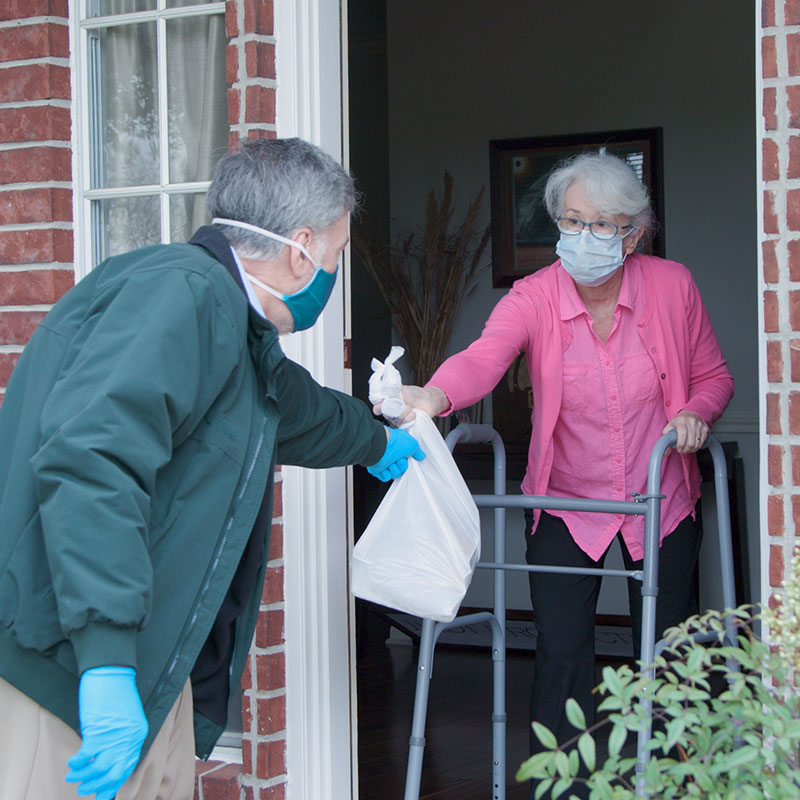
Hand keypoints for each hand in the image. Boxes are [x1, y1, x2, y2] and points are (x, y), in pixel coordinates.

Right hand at [66, 666, 147, 799]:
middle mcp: (129, 738)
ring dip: (83, 775)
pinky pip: (85, 755)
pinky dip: (77, 762)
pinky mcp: (99, 730)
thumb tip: (108, 759)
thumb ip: (121, 738)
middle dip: (97, 785)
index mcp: (138, 734)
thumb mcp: (126, 718)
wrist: (112, 671)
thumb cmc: (117, 693)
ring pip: (98, 767)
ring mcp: (115, 735)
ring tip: (72, 776)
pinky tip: (71, 762)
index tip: (103, 793)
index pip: (127, 767)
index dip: (113, 783)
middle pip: (113, 772)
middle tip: (84, 789)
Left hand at [367, 427, 425, 480]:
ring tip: (391, 462)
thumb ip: (417, 451)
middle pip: (403, 468)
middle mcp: (392, 455)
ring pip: (395, 474)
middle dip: (402, 466)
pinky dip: (386, 473)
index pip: (408, 459)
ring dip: (394, 469)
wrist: (379, 447)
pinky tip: (385, 466)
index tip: (410, 459)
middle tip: (399, 460)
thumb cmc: (393, 442)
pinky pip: (386, 477)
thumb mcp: (412, 444)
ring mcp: (385, 462)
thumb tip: (421, 455)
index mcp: (399, 448)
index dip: (410, 461)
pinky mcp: (378, 469)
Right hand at [372, 385, 448, 425]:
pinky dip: (410, 418)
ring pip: (395, 420)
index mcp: (387, 403)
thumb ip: (390, 392)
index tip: (385, 403)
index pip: (377, 409)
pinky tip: (414, 414)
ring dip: (405, 412)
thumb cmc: (415, 394)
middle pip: (386, 415)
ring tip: (411, 407)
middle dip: (397, 408)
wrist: (428, 399)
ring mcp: (397, 420)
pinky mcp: (405, 425)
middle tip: (404, 403)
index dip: (379, 408)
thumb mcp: (401, 389)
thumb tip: (382, 394)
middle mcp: (391, 413)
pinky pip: (403, 425)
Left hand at [663, 409, 708, 453]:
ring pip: (697, 443)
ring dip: (691, 450)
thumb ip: (666, 439)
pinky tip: (693, 447)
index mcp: (681, 421)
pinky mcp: (705, 428)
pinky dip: (697, 447)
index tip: (678, 449)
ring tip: (687, 450)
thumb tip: (665, 454)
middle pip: (691, 442)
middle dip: (686, 450)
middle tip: (682, 451)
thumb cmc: (678, 422)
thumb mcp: (669, 427)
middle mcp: (691, 422)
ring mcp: (699, 425)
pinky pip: (702, 441)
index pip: (683, 435)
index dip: (681, 445)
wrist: (689, 413)